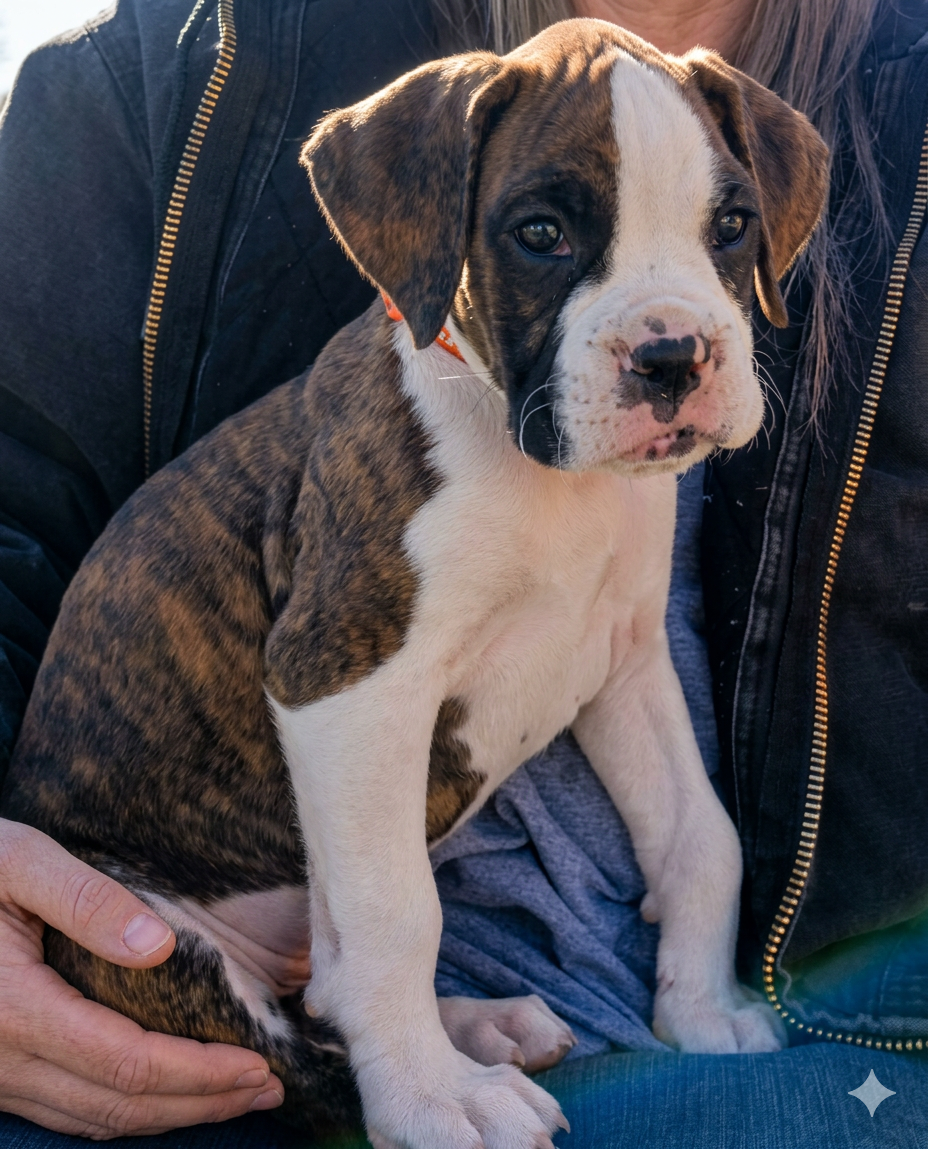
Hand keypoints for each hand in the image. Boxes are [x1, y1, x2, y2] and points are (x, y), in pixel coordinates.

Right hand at [0, 819, 283, 1137]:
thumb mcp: (20, 861)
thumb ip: (88, 901)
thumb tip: (160, 946)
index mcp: (13, 1009)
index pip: (126, 1062)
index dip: (198, 1073)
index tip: (256, 1065)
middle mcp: (0, 1059)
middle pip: (117, 1103)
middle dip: (201, 1102)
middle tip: (267, 1088)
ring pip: (92, 1118)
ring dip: (169, 1113)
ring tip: (235, 1096)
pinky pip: (67, 1110)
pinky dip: (127, 1108)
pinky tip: (166, 1092)